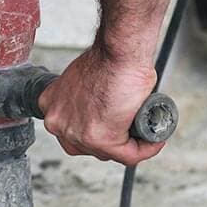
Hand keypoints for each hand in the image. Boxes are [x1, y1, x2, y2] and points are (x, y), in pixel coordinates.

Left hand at [37, 46, 166, 164]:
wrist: (120, 51)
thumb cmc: (109, 59)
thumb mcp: (83, 80)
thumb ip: (83, 97)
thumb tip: (98, 109)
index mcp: (51, 105)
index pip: (72, 130)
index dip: (95, 128)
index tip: (112, 123)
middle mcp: (57, 122)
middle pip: (87, 145)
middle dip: (110, 140)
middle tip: (130, 128)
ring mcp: (77, 133)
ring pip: (107, 152)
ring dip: (129, 145)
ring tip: (144, 131)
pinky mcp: (101, 139)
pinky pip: (128, 155)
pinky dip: (145, 149)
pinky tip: (155, 140)